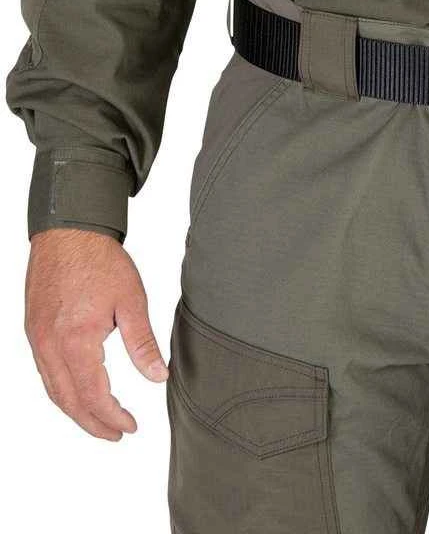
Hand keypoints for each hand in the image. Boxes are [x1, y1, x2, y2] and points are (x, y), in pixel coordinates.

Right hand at [25, 228, 167, 441]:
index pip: (93, 396)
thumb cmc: (100, 260)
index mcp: (77, 341)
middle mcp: (50, 345)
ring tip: (100, 420)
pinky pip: (45, 372)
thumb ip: (143, 343)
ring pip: (54, 390)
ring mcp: (38, 339)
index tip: (130, 426)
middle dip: (93, 423)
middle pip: (69, 401)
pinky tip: (79, 390)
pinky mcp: (34, 330)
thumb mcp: (131, 300)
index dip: (112, 417)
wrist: (69, 231)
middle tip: (116, 433)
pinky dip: (62, 390)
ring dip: (76, 410)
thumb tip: (158, 376)